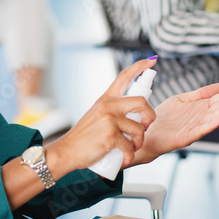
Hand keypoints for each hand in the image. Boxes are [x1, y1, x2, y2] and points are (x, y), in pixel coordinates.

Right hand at [45, 59, 158, 177]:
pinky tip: (125, 158)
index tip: (152, 61)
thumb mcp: (97, 115)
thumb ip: (113, 110)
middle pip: (142, 102)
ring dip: (139, 142)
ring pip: (139, 128)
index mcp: (106, 99)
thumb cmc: (84, 137)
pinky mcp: (110, 134)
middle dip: (150, 116)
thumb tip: (137, 114)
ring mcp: (109, 119)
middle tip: (147, 127)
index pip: (124, 76)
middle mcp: (108, 105)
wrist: (67, 151)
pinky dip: (130, 155)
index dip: (139, 66)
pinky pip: (130, 145)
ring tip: (131, 148)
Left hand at [130, 83, 218, 165]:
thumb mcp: (183, 99)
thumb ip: (201, 93)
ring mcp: (193, 128)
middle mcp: (199, 119)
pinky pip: (199, 131)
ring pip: (213, 119)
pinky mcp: (184, 137)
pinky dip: (210, 125)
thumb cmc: (164, 117)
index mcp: (200, 109)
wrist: (146, 131)